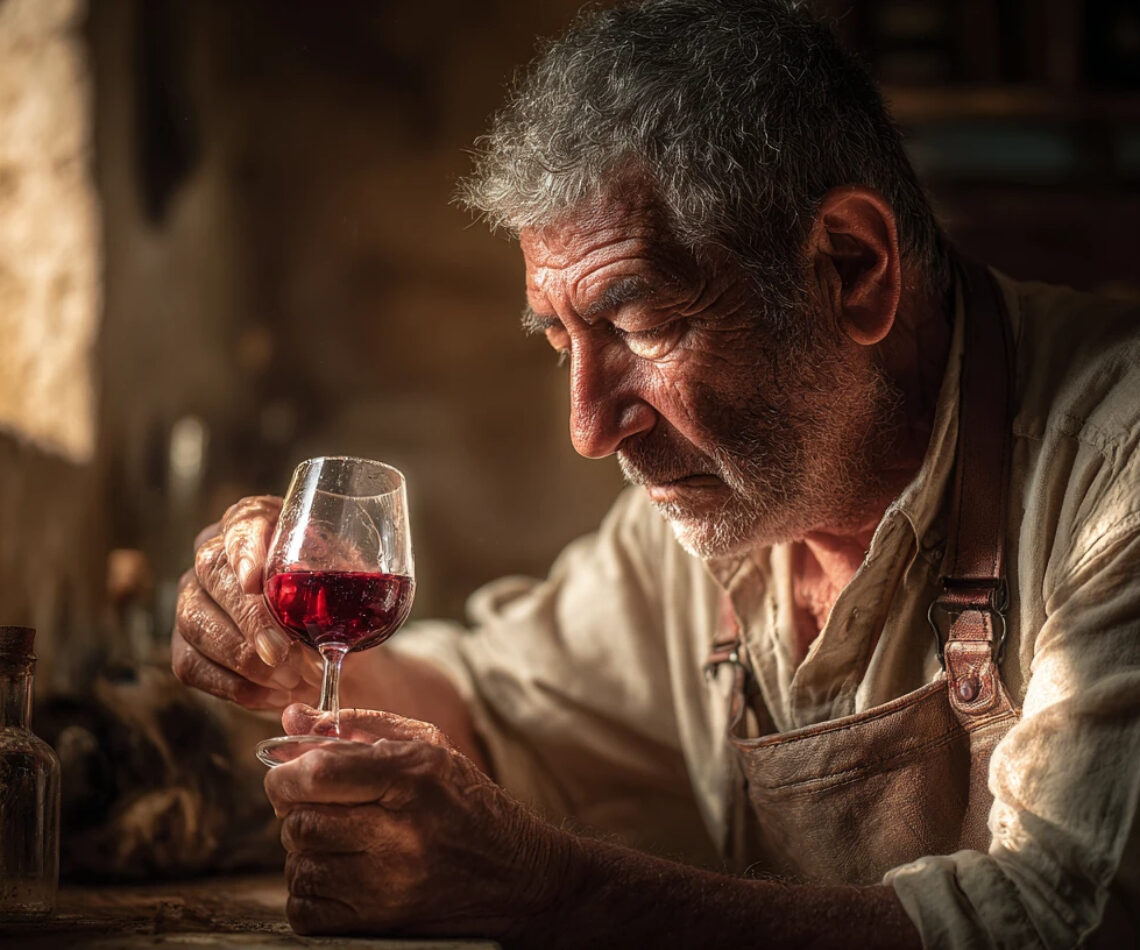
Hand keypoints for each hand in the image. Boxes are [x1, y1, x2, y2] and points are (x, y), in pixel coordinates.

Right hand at [172, 495, 321, 710]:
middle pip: (212, 575)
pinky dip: (236, 687)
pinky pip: (192, 667)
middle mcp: (214, 556)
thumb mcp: (349, 583)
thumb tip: (338, 586)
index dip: (244, 551)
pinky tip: (274, 696)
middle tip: (282, 654)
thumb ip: (342, 577)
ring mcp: (192, 600)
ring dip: (244, 660)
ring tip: (291, 680)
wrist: (332, 650)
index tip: (255, 581)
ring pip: (195, 625)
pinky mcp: (185, 646)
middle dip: (249, 619)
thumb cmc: (339, 604)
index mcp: (258, 523)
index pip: (241, 525)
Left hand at [264, 705, 576, 939]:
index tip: (290, 776)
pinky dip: (311, 892)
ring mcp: (387, 887)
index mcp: (412, 778)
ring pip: (298, 867)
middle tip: (323, 808)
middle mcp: (399, 834)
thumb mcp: (428, 748)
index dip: (286, 775)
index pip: (316, 775)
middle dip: (298, 811)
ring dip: (307, 852)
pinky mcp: (378, 926)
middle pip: (300, 822)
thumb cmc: (468, 805)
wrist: (518, 880)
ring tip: (341, 841)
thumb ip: (358, 727)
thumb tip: (290, 721)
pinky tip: (341, 875)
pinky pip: (305, 909)